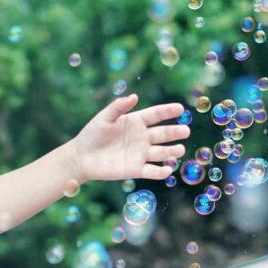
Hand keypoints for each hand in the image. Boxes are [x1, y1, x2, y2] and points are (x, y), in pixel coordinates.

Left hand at [69, 94, 189, 181]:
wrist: (81, 157)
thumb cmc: (91, 135)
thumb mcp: (103, 118)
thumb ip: (118, 107)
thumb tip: (134, 96)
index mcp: (135, 122)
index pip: (156, 115)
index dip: (168, 111)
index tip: (179, 108)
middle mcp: (142, 137)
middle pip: (163, 134)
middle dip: (175, 132)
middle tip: (185, 131)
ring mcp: (140, 154)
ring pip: (161, 153)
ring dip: (172, 152)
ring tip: (179, 150)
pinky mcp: (136, 169)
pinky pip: (152, 171)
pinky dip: (160, 172)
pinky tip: (167, 170)